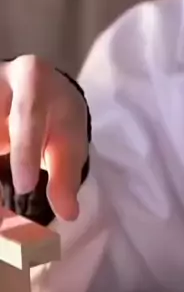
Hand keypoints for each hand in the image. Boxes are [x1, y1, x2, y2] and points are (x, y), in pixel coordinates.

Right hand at [0, 56, 87, 220]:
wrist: (39, 91)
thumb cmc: (57, 117)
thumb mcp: (69, 142)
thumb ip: (66, 176)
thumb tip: (69, 214)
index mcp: (31, 77)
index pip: (27, 116)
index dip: (24, 152)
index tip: (25, 187)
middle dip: (3, 158)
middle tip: (6, 214)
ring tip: (5, 213)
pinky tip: (3, 191)